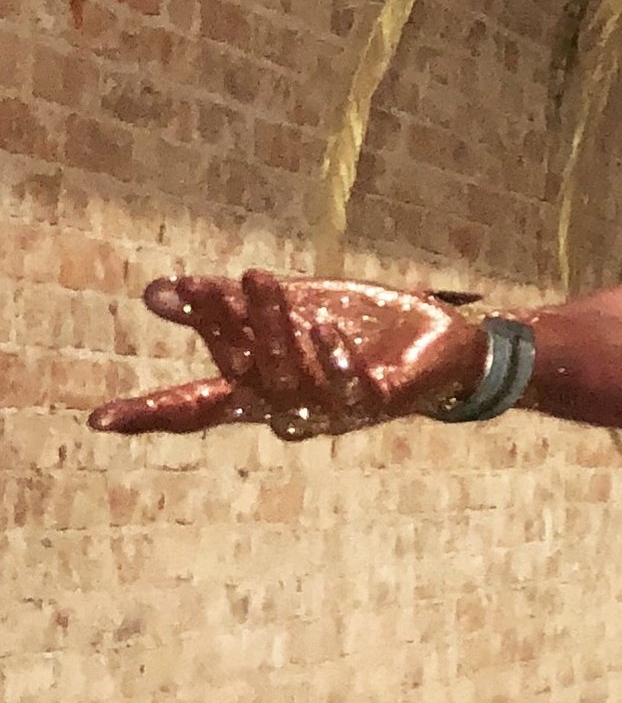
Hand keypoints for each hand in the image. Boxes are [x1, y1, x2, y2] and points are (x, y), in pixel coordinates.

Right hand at [88, 272, 490, 439]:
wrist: (442, 346)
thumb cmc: (358, 330)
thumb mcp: (289, 308)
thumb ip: (228, 305)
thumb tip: (157, 292)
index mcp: (263, 391)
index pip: (197, 408)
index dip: (151, 414)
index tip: (98, 421)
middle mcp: (291, 409)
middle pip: (241, 376)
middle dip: (220, 329)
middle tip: (206, 284)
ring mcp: (333, 411)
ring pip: (289, 379)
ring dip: (274, 330)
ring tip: (263, 281)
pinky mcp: (376, 401)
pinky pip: (348, 388)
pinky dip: (334, 359)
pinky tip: (324, 326)